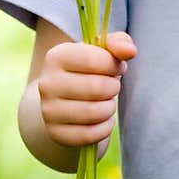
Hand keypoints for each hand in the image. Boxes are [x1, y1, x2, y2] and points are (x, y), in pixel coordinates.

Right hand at [38, 30, 135, 148]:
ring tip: (106, 101)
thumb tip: (130, 51)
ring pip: (94, 112)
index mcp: (56, 56)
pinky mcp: (55, 133)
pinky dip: (105, 128)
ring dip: (110, 107)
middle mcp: (47, 83)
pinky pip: (90, 135)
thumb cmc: (89, 70)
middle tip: (111, 86)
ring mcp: (49, 110)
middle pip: (97, 87)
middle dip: (113, 87)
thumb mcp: (102, 51)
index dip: (114, 65)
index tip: (116, 67)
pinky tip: (102, 119)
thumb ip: (119, 43)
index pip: (94, 60)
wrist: (64, 100)